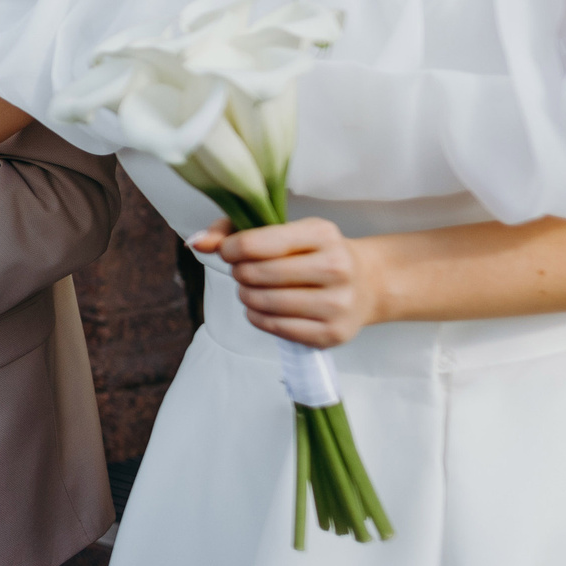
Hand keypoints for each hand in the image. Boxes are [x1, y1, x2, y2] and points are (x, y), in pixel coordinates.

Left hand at [190, 216, 388, 348]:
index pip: (255, 244)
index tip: (228, 250)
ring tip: (252, 288)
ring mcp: (336, 304)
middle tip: (244, 271)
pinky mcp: (331, 334)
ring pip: (262, 303)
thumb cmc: (317, 253)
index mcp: (323, 234)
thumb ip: (238, 231)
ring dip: (246, 295)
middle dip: (239, 272)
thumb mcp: (289, 230)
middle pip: (255, 275)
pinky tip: (263, 307)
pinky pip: (273, 327)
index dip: (229, 248)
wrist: (368, 283)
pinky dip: (257, 316)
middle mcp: (336, 268)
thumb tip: (196, 242)